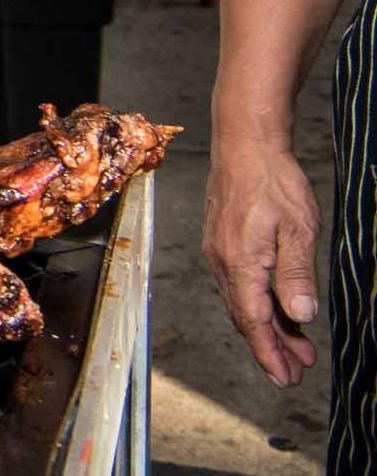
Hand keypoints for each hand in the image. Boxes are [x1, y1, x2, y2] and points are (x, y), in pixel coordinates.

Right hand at [204, 134, 321, 385]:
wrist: (245, 143)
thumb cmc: (273, 181)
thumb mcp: (298, 229)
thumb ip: (297, 274)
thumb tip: (300, 314)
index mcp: (241, 263)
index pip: (253, 320)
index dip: (270, 352)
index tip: (285, 377)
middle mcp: (223, 261)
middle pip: (245, 317)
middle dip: (270, 347)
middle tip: (297, 371)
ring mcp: (219, 251)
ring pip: (241, 301)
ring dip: (267, 327)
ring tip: (296, 345)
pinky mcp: (222, 241)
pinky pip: (239, 284)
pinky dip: (258, 304)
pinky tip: (276, 306)